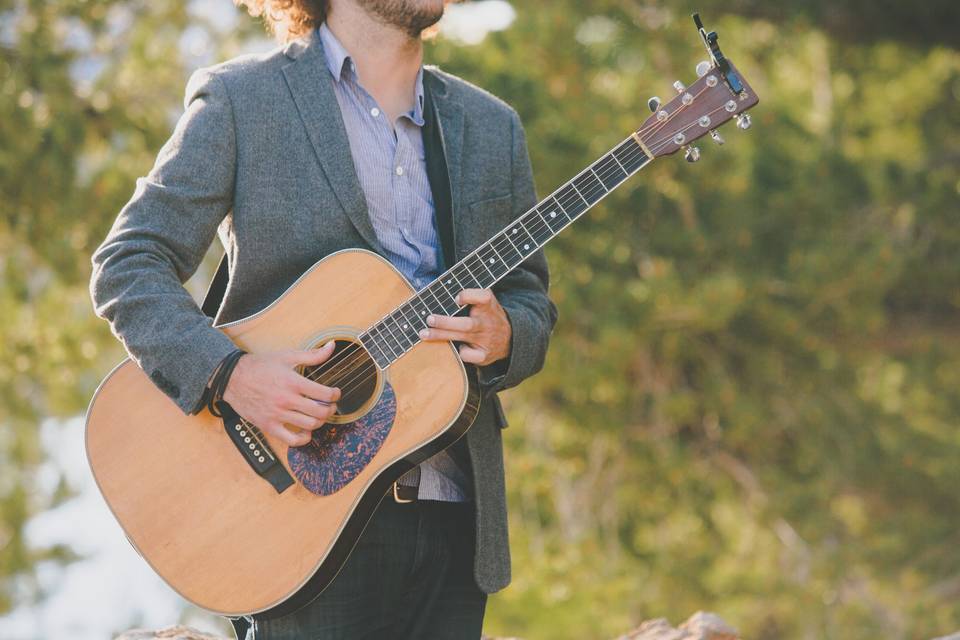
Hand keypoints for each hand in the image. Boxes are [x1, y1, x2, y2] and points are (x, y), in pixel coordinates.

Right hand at [222, 343, 340, 446]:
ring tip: (318, 415)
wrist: (232, 377)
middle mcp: (286, 400)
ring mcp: (277, 415)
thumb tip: (331, 346)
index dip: (335, 395)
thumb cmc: (260, 366)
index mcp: (293, 382)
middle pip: (320, 412)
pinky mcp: (268, 426)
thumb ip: (312, 354)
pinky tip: (305, 430)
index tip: (335, 393)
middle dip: (330, 409)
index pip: (325, 394)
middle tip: (329, 405)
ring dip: (319, 421)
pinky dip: (303, 438)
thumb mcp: (287, 356)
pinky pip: (291, 440)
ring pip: (309, 425)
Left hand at [419, 288, 511, 365]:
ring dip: (441, 335)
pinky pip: (468, 355)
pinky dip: (460, 352)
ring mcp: (486, 339)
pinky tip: (458, 347)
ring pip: (463, 337)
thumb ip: (470, 295)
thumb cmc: (488, 316)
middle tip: (429, 319)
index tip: (457, 299)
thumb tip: (439, 294)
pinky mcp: (484, 355)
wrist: (510, 338)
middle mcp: (488, 322)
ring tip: (424, 333)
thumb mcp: (486, 301)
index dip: (469, 296)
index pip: (483, 297)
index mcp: (488, 305)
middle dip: (445, 322)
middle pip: (467, 323)